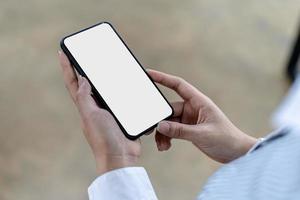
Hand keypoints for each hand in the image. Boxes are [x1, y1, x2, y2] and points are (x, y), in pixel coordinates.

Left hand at [58, 51, 140, 174]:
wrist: (120, 156)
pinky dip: (122, 91)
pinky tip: (127, 85)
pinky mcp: (122, 116)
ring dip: (104, 79)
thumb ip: (85, 97)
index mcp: (85, 106)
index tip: (62, 52)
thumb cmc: (104, 138)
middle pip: (88, 84)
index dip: (67, 67)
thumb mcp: (90, 115)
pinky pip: (121, 99)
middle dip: (84, 69)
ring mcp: (108, 112)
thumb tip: (82, 78)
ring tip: (105, 65)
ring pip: (106, 91)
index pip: (73, 83)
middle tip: (84, 54)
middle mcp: (95, 108)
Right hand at [148, 69, 256, 162]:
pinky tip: (165, 146)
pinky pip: (172, 130)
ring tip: (162, 145)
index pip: (178, 85)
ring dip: (163, 133)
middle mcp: (193, 108)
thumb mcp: (202, 134)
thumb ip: (180, 130)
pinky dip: (167, 137)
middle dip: (160, 120)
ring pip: (169, 122)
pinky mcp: (188, 129)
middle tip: (151, 130)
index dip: (163, 78)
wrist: (236, 152)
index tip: (148, 73)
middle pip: (169, 109)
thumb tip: (160, 126)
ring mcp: (189, 119)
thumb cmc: (226, 139)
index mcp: (199, 102)